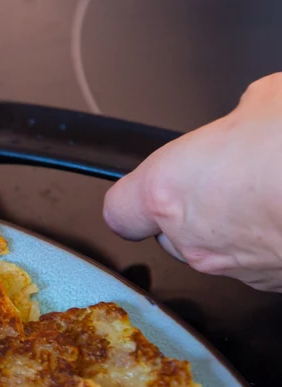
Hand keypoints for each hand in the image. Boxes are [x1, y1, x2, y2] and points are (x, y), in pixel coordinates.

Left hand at [104, 74, 281, 291]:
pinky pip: (259, 263)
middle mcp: (194, 239)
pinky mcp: (276, 286)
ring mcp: (238, 269)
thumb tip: (252, 114)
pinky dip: (272, 242)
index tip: (149, 186)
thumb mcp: (266, 100)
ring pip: (217, 252)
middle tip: (232, 177)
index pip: (120, 210)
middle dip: (193, 209)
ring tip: (274, 191)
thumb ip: (239, 118)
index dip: (135, 197)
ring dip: (235, 228)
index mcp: (169, 189)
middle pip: (170, 233)